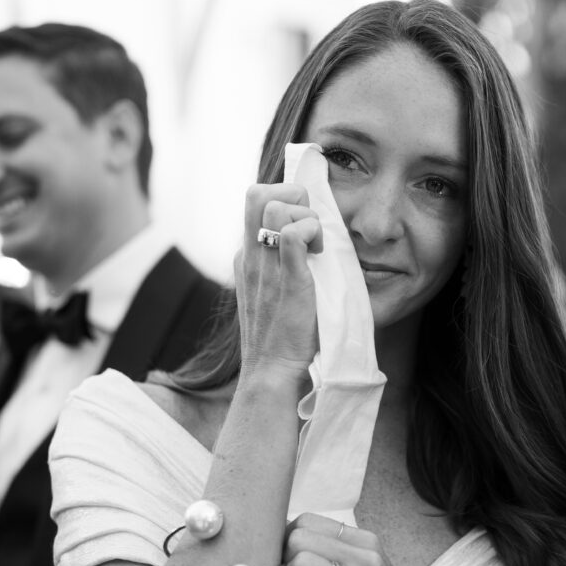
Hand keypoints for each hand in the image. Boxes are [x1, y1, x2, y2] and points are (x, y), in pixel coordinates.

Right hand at [236, 183, 322, 382]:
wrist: (272, 373)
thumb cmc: (282, 339)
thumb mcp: (271, 295)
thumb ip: (279, 267)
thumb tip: (302, 245)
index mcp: (246, 258)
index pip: (254, 201)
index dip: (284, 201)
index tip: (304, 228)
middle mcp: (250, 257)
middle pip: (256, 192)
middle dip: (292, 197)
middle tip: (311, 228)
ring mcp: (265, 267)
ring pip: (274, 204)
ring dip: (306, 216)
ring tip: (317, 246)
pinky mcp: (288, 280)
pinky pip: (293, 233)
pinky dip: (312, 232)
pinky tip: (320, 254)